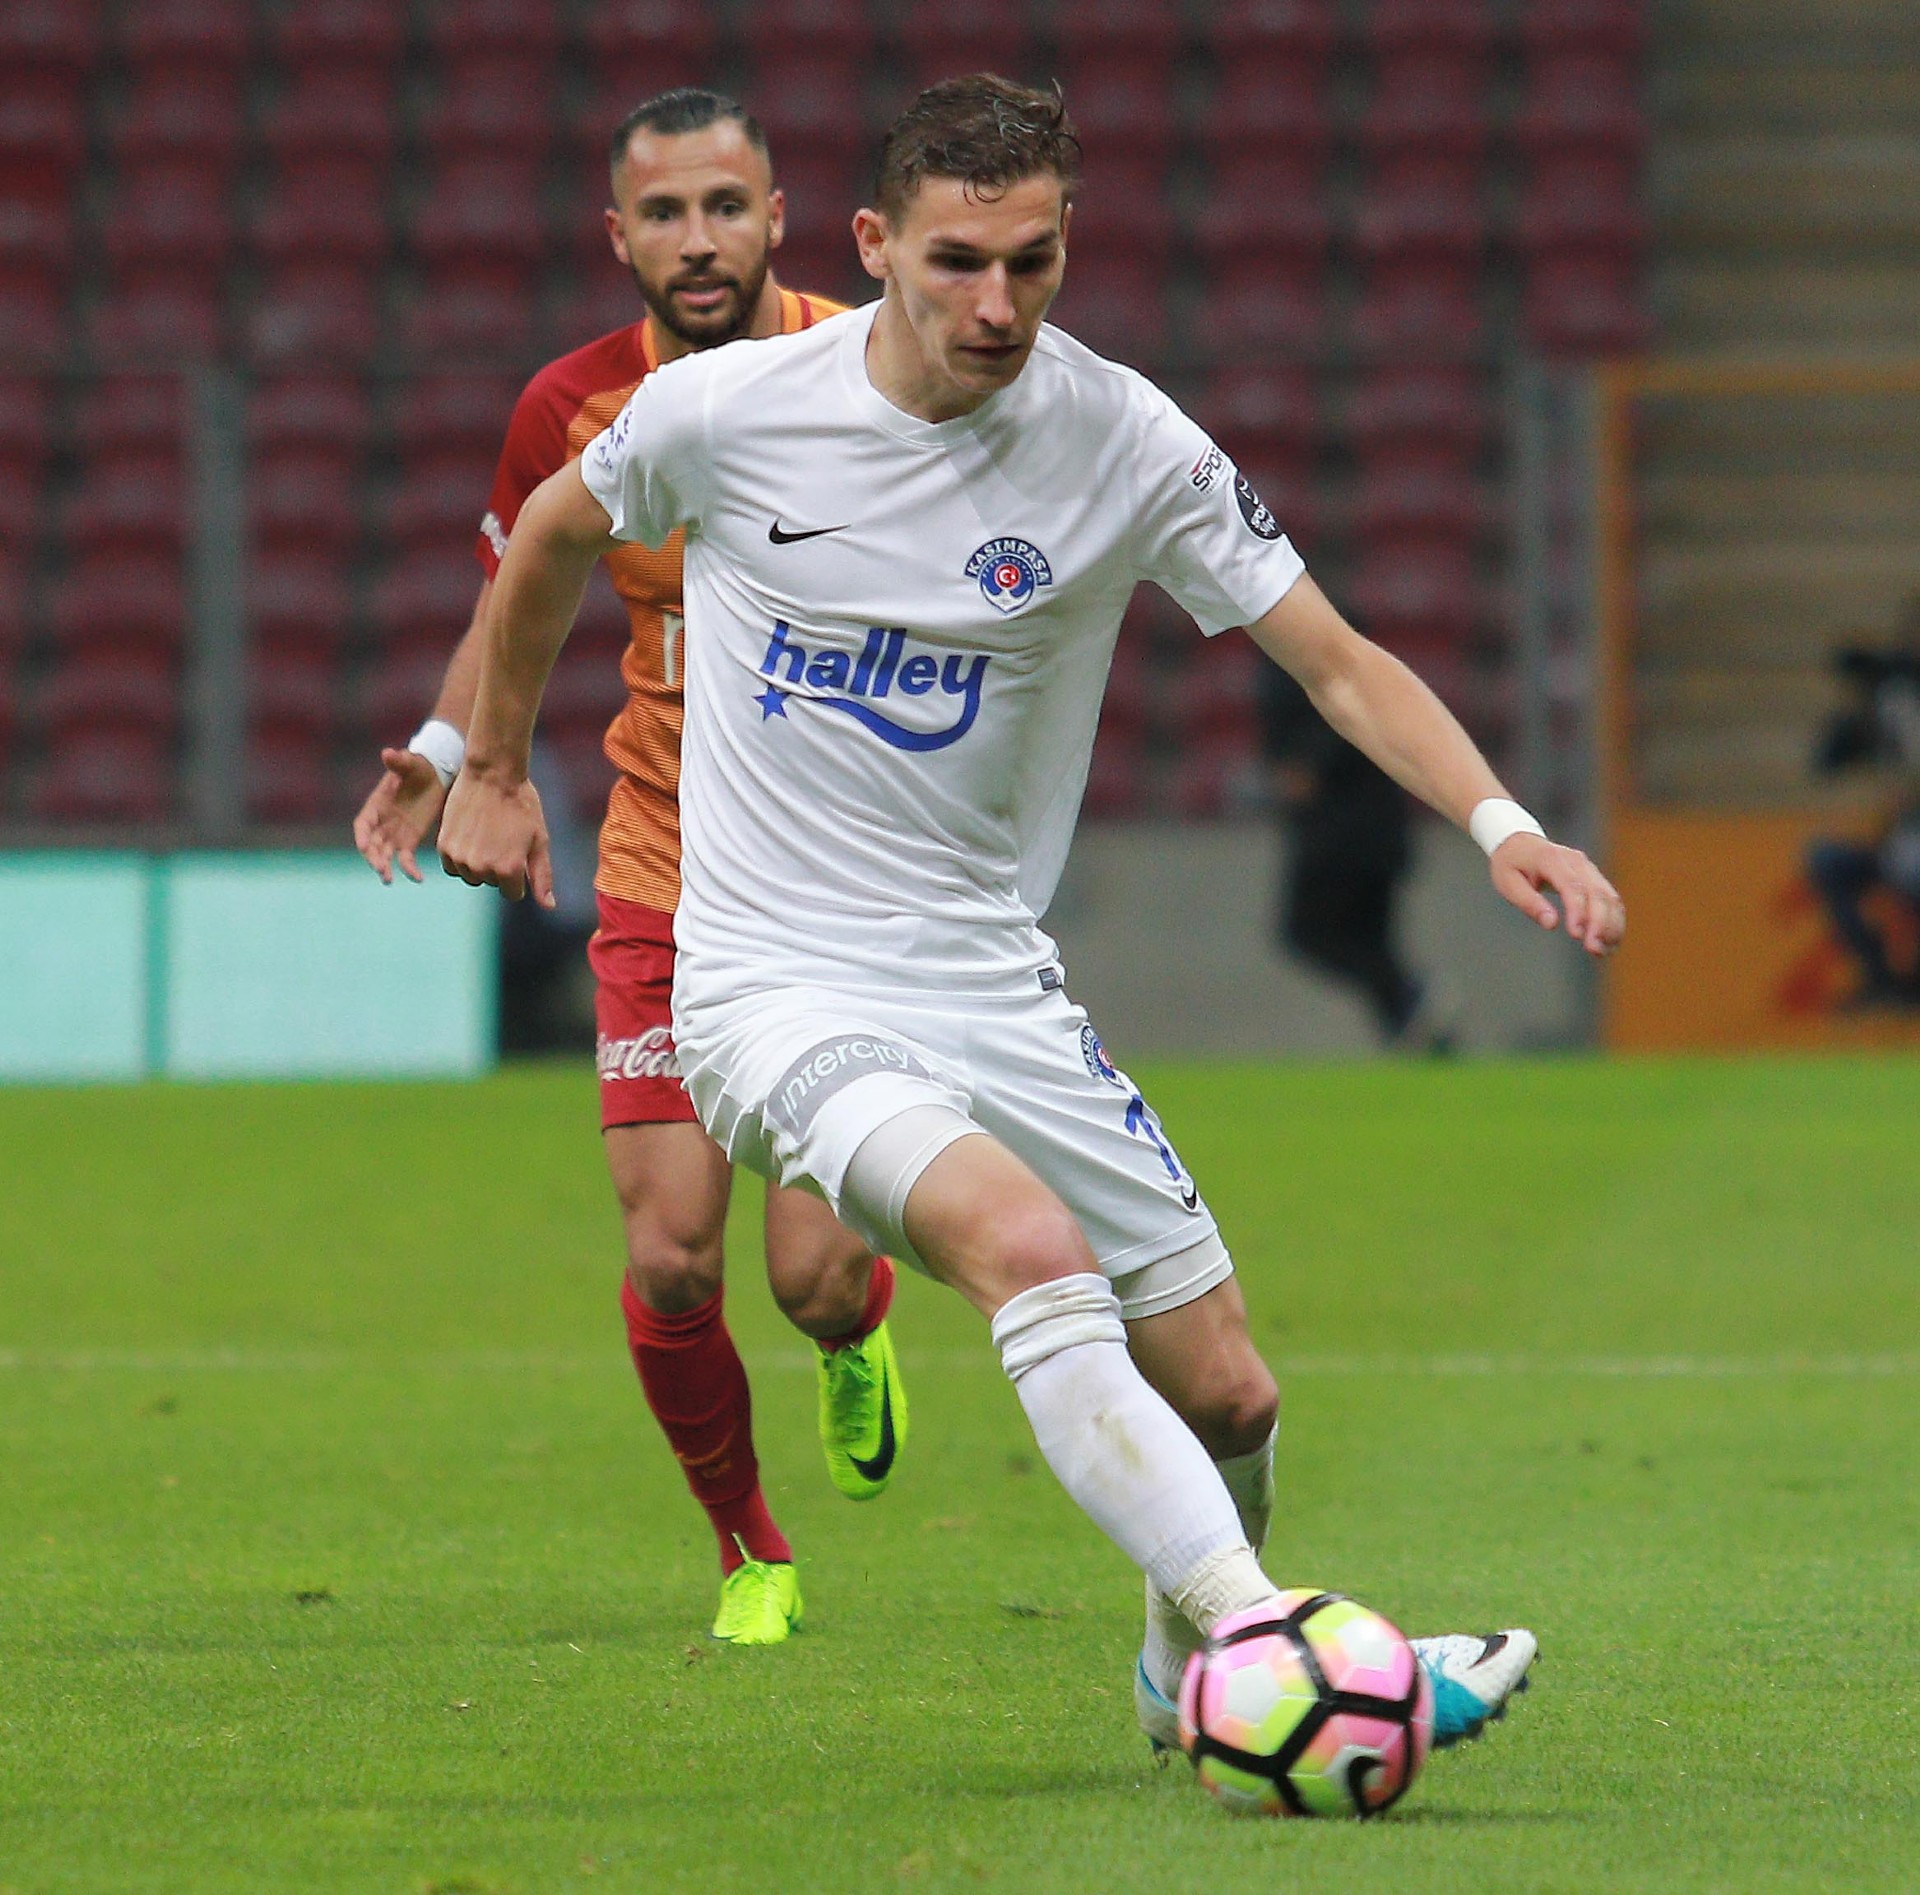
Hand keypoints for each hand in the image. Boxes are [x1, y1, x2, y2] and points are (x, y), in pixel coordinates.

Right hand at [352, 748, 447, 884]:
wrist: (434, 775)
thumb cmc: (418, 767)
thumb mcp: (410, 763)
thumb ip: (399, 761)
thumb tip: (388, 752)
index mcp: (376, 805)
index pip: (363, 824)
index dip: (362, 835)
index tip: (364, 846)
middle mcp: (381, 822)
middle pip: (372, 844)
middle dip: (373, 857)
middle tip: (380, 869)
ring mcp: (394, 833)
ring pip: (384, 854)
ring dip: (384, 867)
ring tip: (388, 879)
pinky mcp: (409, 840)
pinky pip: (406, 858)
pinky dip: (409, 869)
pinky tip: (418, 879)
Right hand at [438, 766, 553, 907]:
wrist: (492, 775)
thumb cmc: (522, 806)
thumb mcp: (539, 841)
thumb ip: (542, 877)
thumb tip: (548, 906)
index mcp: (509, 870)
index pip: (512, 893)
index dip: (518, 873)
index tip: (518, 850)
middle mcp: (482, 869)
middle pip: (492, 883)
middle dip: (499, 866)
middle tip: (502, 836)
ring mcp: (461, 859)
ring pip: (472, 876)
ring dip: (479, 863)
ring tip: (487, 833)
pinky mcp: (444, 847)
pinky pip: (453, 867)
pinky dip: (461, 856)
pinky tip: (471, 834)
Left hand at [1489, 833, 1624, 956]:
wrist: (1520, 843)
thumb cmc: (1511, 864)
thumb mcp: (1508, 883)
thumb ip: (1528, 902)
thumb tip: (1551, 924)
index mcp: (1551, 859)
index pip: (1572, 886)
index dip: (1579, 911)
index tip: (1577, 935)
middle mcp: (1577, 862)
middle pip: (1598, 892)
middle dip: (1600, 924)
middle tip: (1595, 950)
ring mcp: (1589, 868)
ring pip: (1610, 897)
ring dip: (1612, 926)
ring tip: (1604, 951)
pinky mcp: (1595, 878)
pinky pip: (1611, 900)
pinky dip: (1614, 922)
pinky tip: (1609, 942)